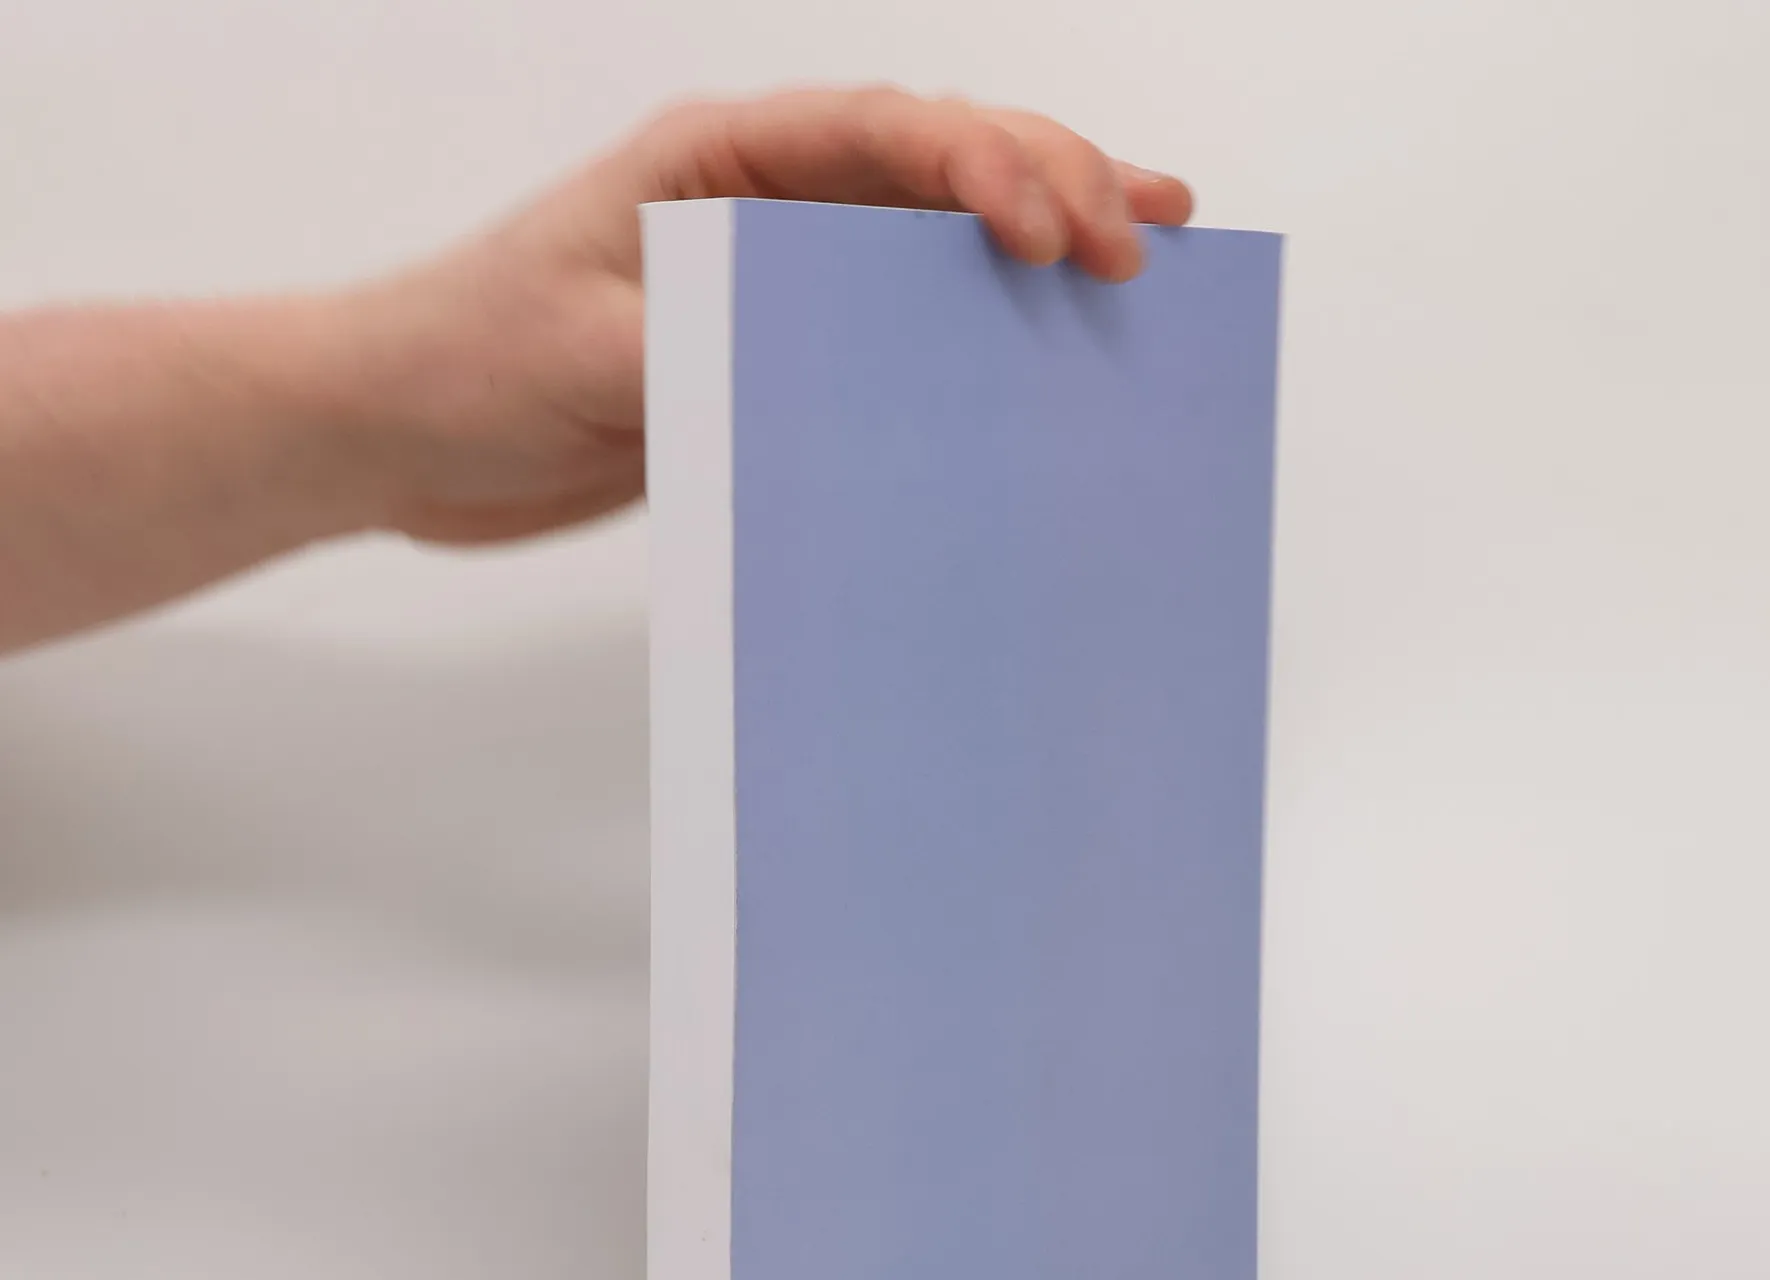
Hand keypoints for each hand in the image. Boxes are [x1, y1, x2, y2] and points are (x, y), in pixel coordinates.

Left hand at [335, 87, 1194, 545]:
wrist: (399, 432)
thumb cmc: (462, 362)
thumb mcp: (583, 350)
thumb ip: (706, 344)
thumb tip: (831, 368)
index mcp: (717, 159)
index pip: (883, 136)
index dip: (982, 171)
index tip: (1046, 240)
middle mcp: (762, 201)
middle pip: (937, 165)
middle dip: (1053, 185)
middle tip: (1144, 243)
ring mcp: (776, 279)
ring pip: (936, 241)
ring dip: (1042, 237)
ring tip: (1150, 250)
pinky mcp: (773, 357)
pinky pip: (897, 336)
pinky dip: (976, 335)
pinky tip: (1040, 348)